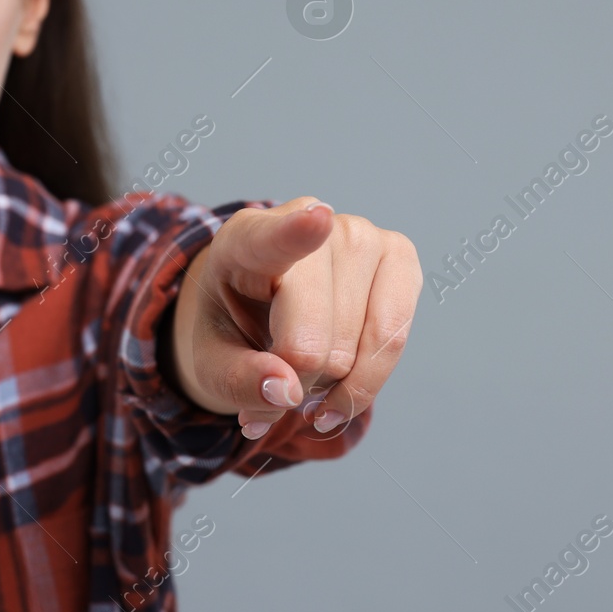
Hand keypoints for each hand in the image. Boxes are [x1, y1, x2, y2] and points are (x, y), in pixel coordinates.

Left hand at [170, 197, 421, 437]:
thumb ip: (238, 380)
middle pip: (313, 337)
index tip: (318, 219)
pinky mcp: (399, 258)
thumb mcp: (212, 363)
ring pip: (358, 346)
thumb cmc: (234, 331)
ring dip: (332, 383)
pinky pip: (394, 339)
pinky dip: (366, 382)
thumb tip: (287, 391)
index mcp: (244, 240)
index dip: (296, 233)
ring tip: (305, 369)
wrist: (262, 313)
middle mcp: (308, 219)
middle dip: (297, 380)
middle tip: (277, 378)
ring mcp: (361, 235)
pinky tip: (340, 391)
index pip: (273, 238)